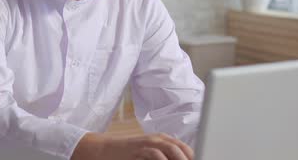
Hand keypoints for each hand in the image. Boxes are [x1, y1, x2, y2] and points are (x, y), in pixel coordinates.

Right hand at [71, 132, 193, 159]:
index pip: (187, 149)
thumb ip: (164, 156)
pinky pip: (155, 155)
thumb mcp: (148, 153)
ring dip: (180, 159)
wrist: (103, 150)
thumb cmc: (128, 154)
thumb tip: (183, 158)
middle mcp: (157, 140)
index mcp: (163, 140)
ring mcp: (148, 144)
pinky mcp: (138, 150)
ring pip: (171, 150)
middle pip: (182, 150)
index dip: (194, 157)